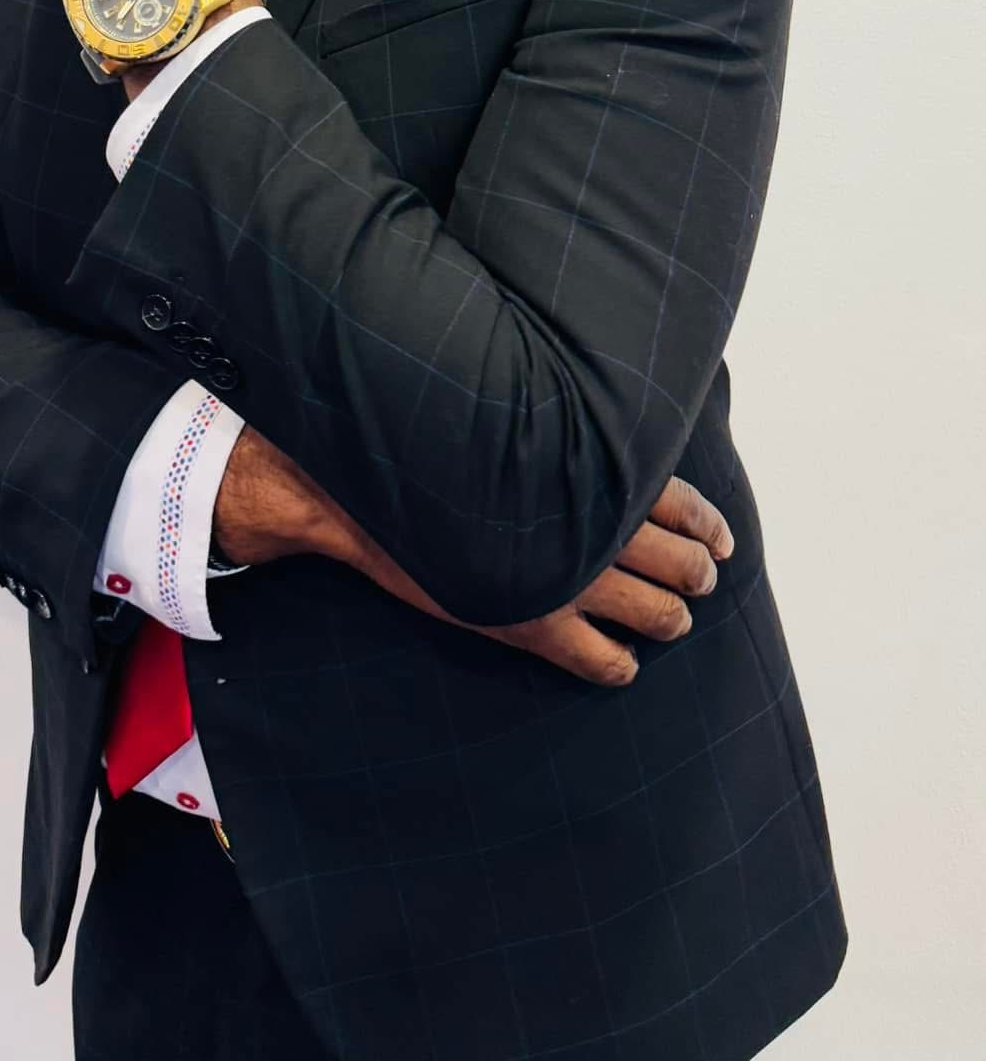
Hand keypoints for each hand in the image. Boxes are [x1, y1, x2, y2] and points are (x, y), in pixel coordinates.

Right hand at [346, 474, 733, 687]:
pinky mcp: (537, 627)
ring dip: (671, 619)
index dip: (711, 526)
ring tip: (670, 619)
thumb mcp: (520, 432)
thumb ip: (571, 446)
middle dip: (697, 574)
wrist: (375, 496)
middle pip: (682, 564)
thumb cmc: (448, 452)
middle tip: (697, 578)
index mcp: (593, 475)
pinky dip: (622, 665)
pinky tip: (622, 660)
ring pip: (657, 616)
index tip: (722, 541)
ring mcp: (569, 583)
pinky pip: (605, 663)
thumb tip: (618, 453)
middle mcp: (595, 529)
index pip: (682, 503)